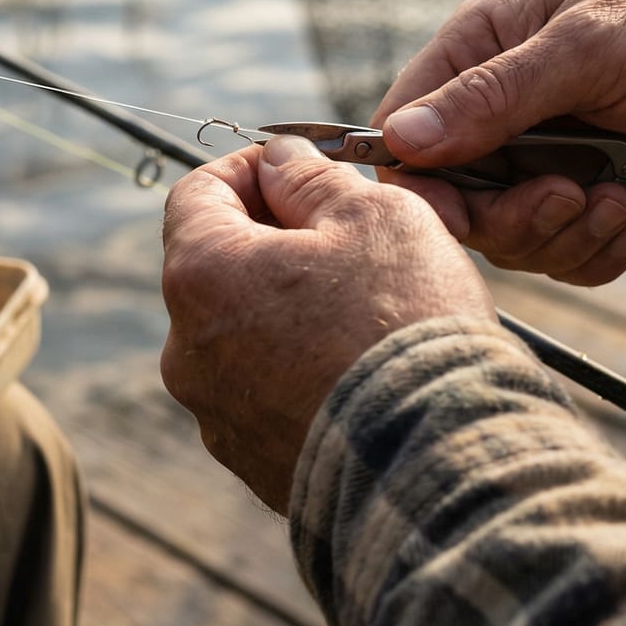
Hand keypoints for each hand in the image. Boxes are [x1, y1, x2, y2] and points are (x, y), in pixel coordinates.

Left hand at [160, 136, 493, 512]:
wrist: (437, 459)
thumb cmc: (405, 322)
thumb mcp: (373, 215)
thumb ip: (312, 179)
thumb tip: (280, 162)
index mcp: (202, 275)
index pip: (195, 194)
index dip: (246, 168)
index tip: (294, 165)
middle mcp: (187, 350)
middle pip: (216, 269)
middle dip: (271, 241)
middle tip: (342, 233)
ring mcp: (216, 416)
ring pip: (242, 337)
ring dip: (285, 311)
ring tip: (362, 309)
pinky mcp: (253, 464)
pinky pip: (267, 398)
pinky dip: (300, 374)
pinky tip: (360, 370)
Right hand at [370, 0, 625, 284]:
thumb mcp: (590, 51)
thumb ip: (495, 97)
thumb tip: (401, 139)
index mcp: (479, 48)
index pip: (404, 131)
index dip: (422, 183)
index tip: (463, 213)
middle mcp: (499, 109)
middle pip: (452, 199)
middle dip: (511, 217)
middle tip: (571, 200)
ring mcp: (544, 158)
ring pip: (506, 235)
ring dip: (561, 236)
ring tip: (620, 203)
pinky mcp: (588, 198)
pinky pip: (559, 254)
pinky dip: (593, 255)